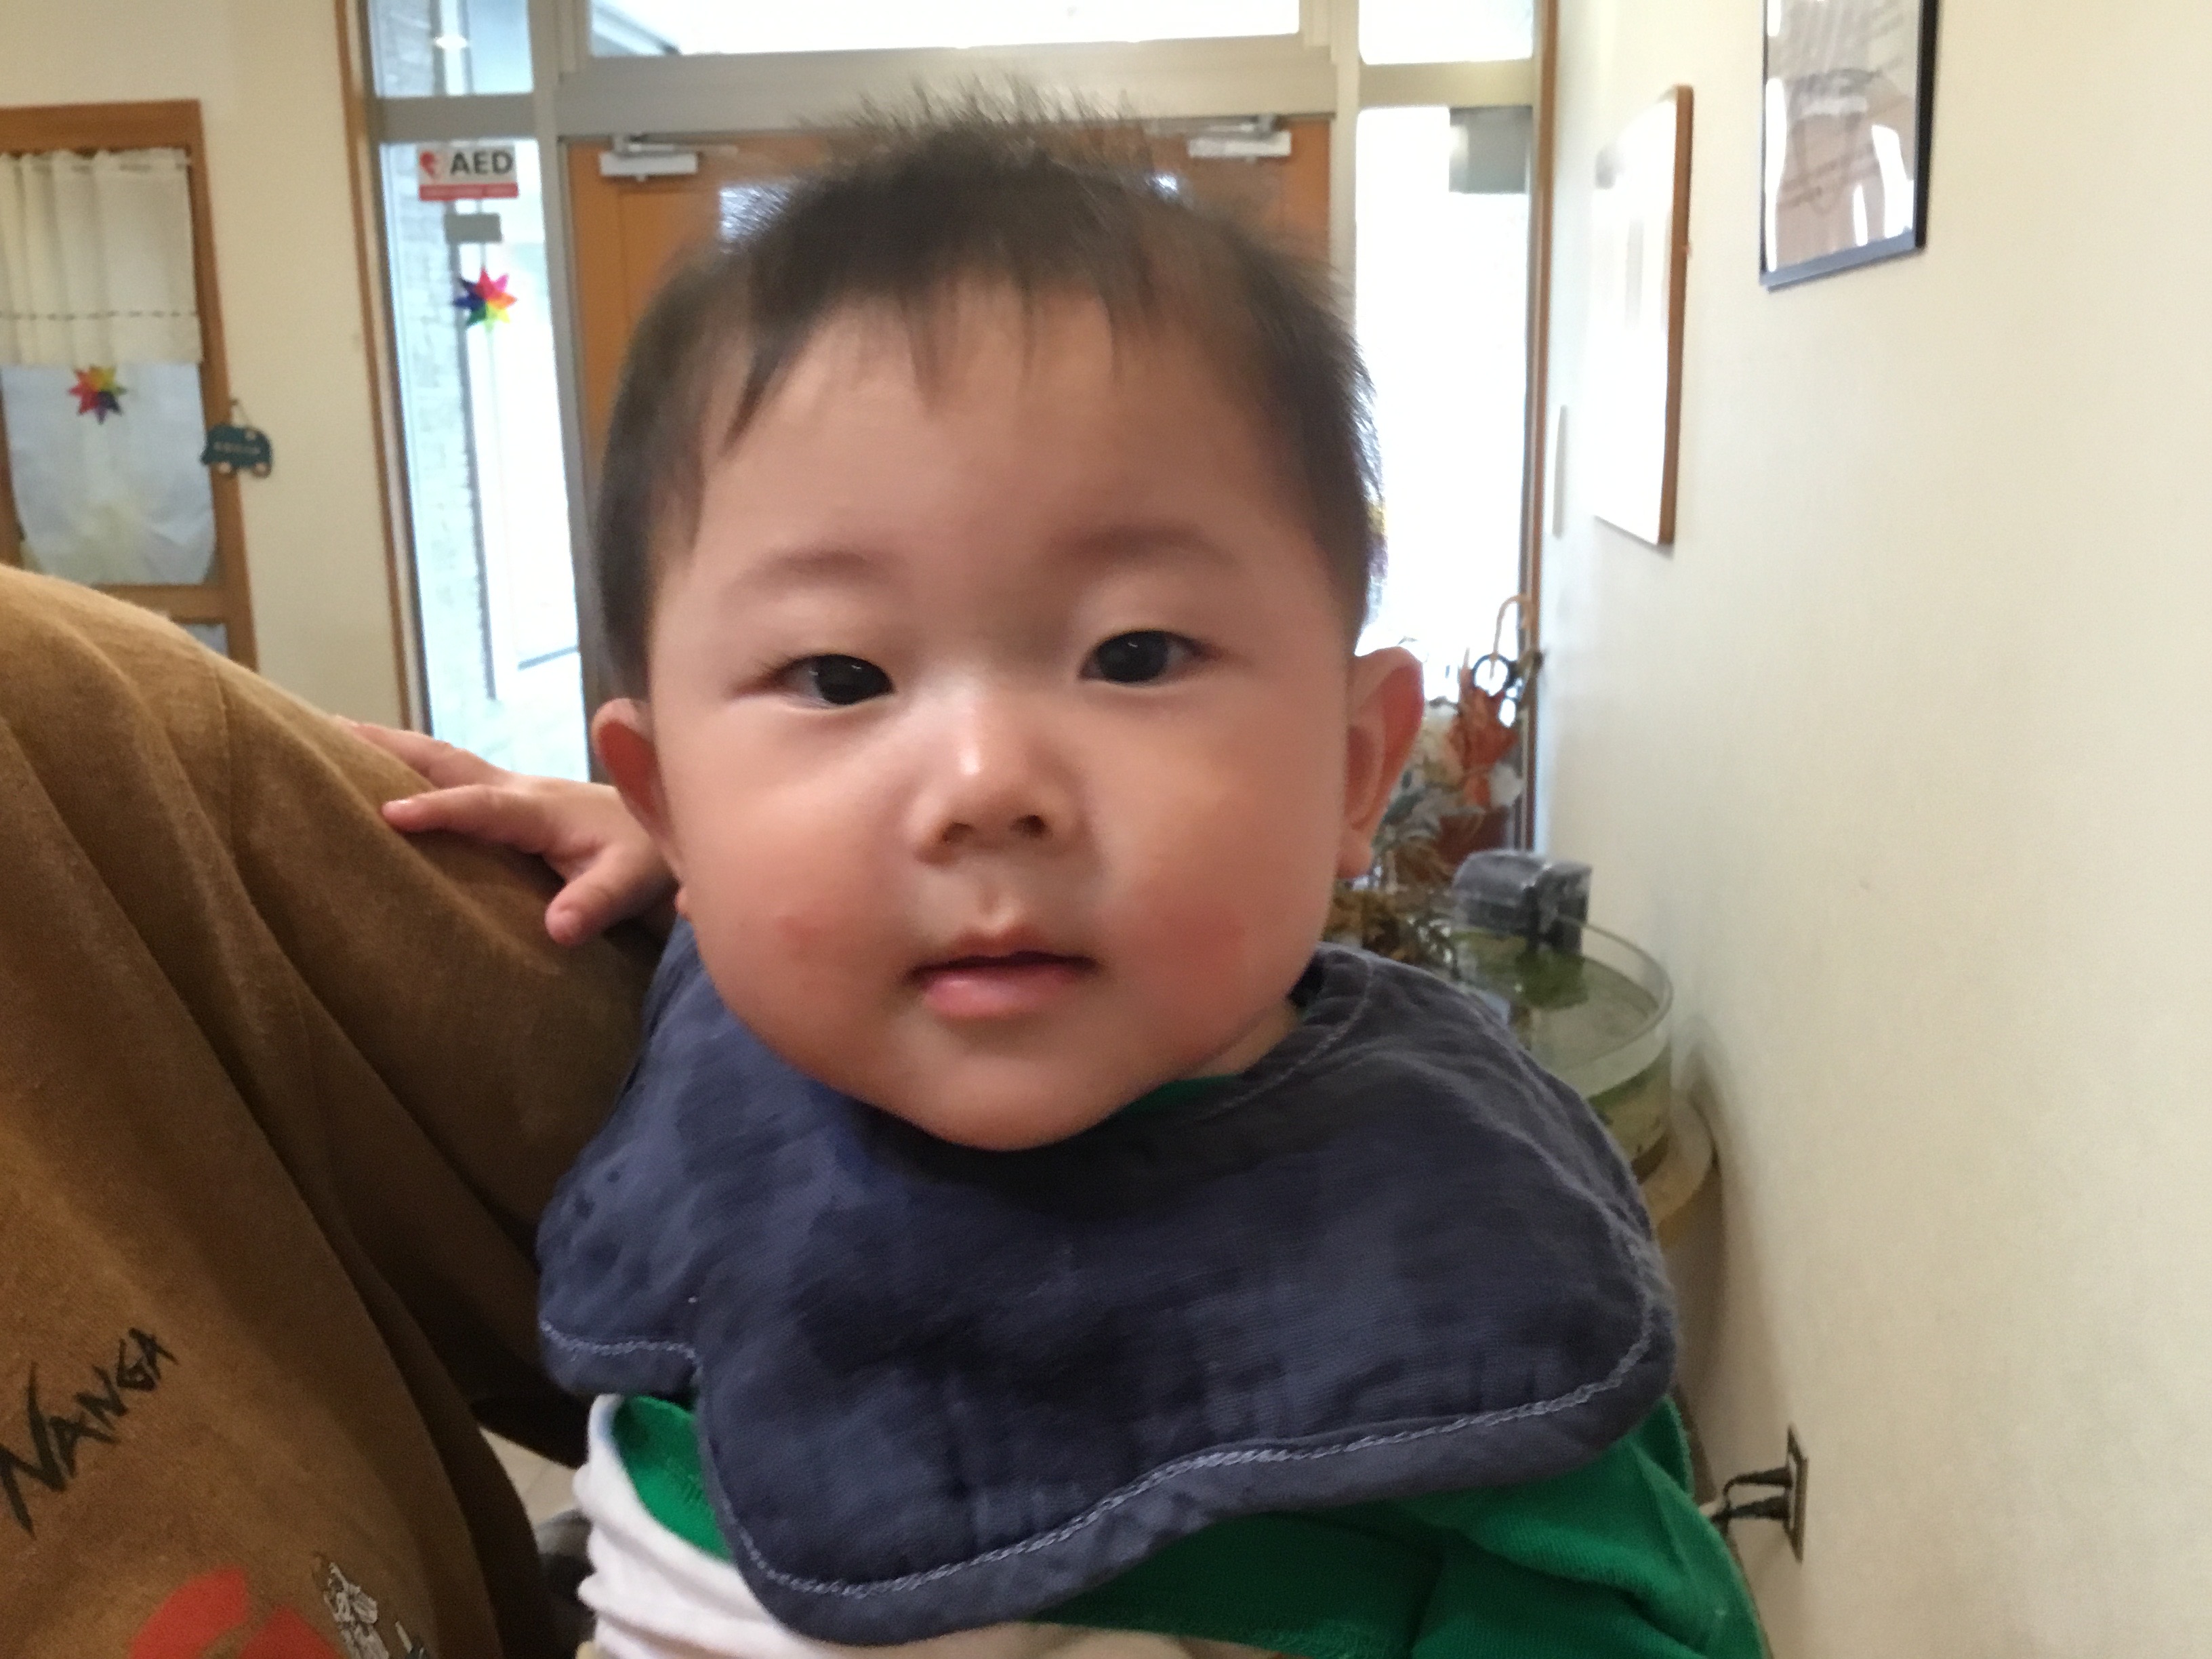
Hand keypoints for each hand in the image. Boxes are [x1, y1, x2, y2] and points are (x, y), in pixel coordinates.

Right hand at [342, 720, 674, 946]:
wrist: (671, 835)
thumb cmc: (648, 862)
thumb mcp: (633, 883)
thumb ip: (597, 901)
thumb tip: (559, 929)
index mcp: (543, 809)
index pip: (483, 804)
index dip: (438, 809)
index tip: (388, 814)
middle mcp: (520, 790)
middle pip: (446, 761)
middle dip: (388, 748)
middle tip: (322, 731)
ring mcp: (512, 791)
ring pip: (444, 762)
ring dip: (390, 750)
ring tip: (326, 737)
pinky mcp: (510, 802)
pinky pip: (452, 779)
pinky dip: (412, 770)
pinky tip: (376, 775)